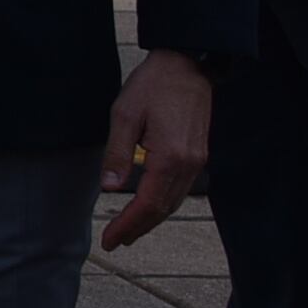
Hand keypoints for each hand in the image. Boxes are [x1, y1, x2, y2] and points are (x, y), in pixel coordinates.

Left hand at [99, 48, 213, 250]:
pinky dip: (163, 204)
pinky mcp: (198, 155)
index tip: (110, 240)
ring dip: (151, 220)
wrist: (187, 65)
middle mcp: (189, 165)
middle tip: (115, 242)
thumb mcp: (124, 114)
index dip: (128, 225)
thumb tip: (108, 188)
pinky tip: (149, 207)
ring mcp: (197, 162)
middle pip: (162, 209)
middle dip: (138, 228)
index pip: (147, 204)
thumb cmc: (152, 86)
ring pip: (174, 202)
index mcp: (169, 157)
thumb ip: (117, 154)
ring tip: (129, 232)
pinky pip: (181, 189)